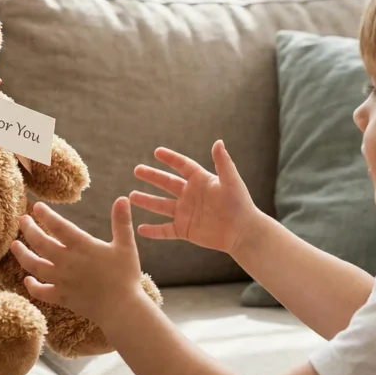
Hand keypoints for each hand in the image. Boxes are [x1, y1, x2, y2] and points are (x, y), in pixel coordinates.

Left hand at [10, 198, 142, 324]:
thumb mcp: (126, 246)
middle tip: (21, 220)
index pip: (58, 226)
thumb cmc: (126, 276)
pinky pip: (41, 292)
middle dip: (28, 230)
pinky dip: (32, 287)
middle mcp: (67, 262)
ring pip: (34, 266)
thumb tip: (122, 198)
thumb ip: (121, 222)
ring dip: (22, 255)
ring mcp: (62, 280)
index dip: (46, 215)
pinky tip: (27, 280)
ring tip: (14, 245)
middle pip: (40, 243)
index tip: (36, 207)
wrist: (122, 309)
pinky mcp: (61, 297)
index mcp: (82, 247)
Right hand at [130, 140, 261, 254]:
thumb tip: (218, 142)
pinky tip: (140, 229)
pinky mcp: (185, 230)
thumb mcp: (231, 182)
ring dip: (146, 201)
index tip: (157, 152)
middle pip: (166, 183)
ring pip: (161, 206)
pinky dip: (153, 231)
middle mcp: (190, 195)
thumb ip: (223, 163)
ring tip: (131, 196)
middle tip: (137, 170)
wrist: (244, 232)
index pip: (182, 166)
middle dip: (152, 177)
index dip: (171, 159)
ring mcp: (186, 213)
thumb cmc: (240, 204)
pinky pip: (165, 230)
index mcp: (201, 181)